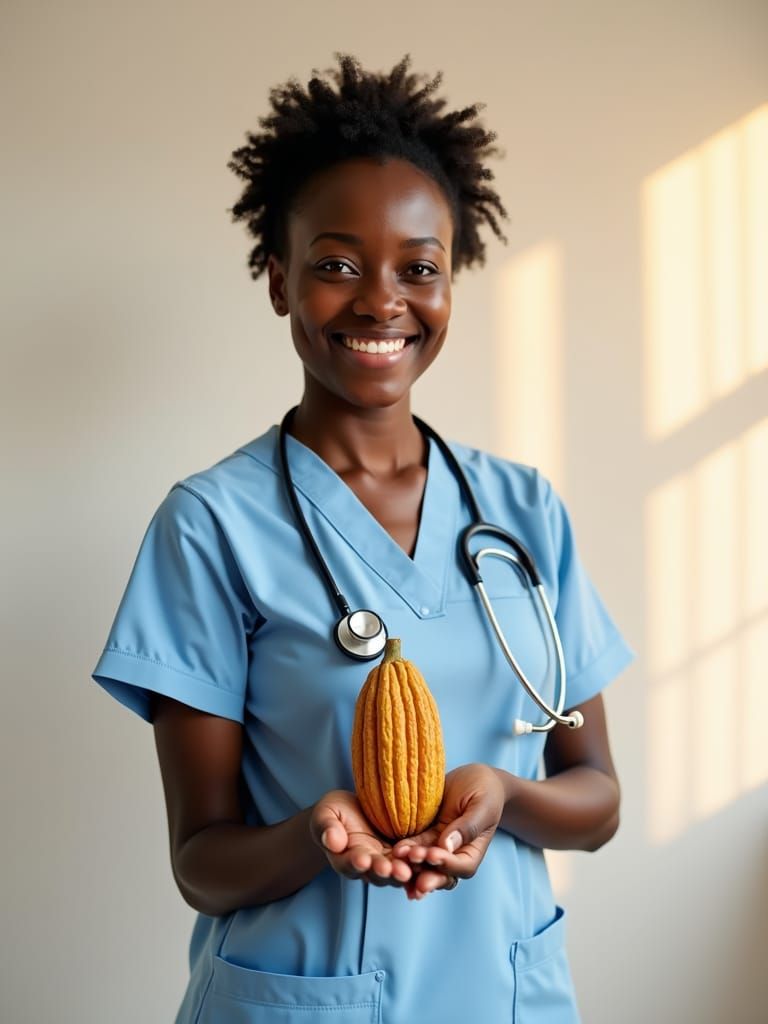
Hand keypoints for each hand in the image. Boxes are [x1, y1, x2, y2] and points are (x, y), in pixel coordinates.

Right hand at [309, 789, 412, 887]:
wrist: (354, 808)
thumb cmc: (335, 812)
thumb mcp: (325, 815)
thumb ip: (327, 827)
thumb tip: (330, 840)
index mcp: (345, 858)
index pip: (349, 863)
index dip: (355, 862)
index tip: (361, 859)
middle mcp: (367, 866)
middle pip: (375, 873)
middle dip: (382, 871)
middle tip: (389, 869)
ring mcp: (386, 862)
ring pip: (395, 873)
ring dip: (401, 872)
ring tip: (407, 870)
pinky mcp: (402, 855)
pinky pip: (411, 863)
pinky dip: (418, 866)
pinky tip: (426, 863)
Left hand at [392, 764, 505, 898]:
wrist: (475, 778)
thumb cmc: (485, 791)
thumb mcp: (481, 806)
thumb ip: (468, 827)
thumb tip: (448, 846)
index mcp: (472, 852)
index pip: (461, 865)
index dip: (446, 863)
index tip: (432, 855)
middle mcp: (454, 855)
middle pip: (440, 872)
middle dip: (424, 872)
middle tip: (411, 865)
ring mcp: (438, 846)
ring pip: (423, 861)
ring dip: (411, 861)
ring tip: (399, 855)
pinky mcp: (425, 835)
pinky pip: (415, 844)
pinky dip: (406, 848)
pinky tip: (395, 849)